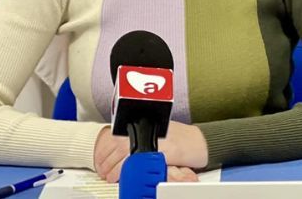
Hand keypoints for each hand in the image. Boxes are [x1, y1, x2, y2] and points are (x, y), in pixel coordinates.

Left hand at [93, 122, 207, 182]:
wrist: (201, 141)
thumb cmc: (182, 138)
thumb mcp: (158, 133)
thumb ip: (141, 136)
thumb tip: (121, 147)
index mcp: (145, 124)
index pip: (116, 135)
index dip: (104, 149)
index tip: (100, 159)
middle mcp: (147, 130)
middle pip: (116, 146)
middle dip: (106, 160)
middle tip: (103, 171)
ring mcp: (153, 141)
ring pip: (122, 155)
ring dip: (112, 168)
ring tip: (110, 176)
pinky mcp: (159, 152)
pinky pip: (136, 163)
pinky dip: (125, 171)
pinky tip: (122, 177)